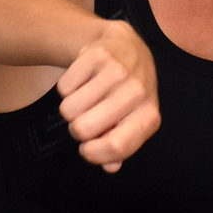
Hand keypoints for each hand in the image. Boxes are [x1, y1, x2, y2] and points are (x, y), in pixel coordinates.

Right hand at [56, 20, 160, 171]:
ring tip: (86, 97)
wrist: (127, 47)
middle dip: (78, 128)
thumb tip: (110, 166)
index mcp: (149, 117)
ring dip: (70, 108)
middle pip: (83, 129)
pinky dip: (67, 88)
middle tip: (87, 116)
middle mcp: (138, 93)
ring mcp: (119, 72)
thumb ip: (120, 148)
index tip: (87, 149)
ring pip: (68, 109)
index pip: (116, 147)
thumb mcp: (132, 121)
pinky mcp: (98, 55)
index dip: (93, 153)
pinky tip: (83, 80)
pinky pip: (63, 87)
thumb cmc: (128, 93)